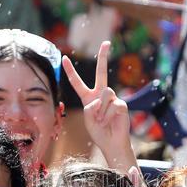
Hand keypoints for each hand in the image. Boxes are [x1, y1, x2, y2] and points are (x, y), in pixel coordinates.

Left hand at [62, 41, 131, 156]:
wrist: (111, 143)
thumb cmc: (98, 132)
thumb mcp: (88, 119)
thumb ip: (91, 106)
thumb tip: (103, 98)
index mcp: (88, 98)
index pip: (77, 83)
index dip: (70, 71)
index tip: (64, 58)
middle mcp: (101, 95)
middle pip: (101, 73)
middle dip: (103, 57)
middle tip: (106, 43)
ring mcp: (112, 98)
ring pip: (104, 93)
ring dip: (100, 110)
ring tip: (101, 121)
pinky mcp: (121, 104)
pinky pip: (111, 104)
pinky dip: (107, 116)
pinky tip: (109, 122)